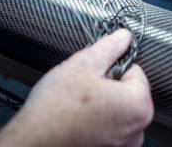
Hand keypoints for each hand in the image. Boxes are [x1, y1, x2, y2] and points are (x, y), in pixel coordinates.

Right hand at [0, 29, 153, 146]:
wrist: (33, 143)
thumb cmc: (55, 111)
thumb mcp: (82, 65)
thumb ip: (109, 47)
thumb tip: (123, 37)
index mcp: (139, 106)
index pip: (136, 71)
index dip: (112, 68)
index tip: (95, 74)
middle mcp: (137, 130)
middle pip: (128, 93)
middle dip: (109, 87)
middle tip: (83, 90)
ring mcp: (124, 145)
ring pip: (118, 112)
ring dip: (103, 106)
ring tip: (78, 107)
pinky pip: (110, 129)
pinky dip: (98, 124)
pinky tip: (78, 122)